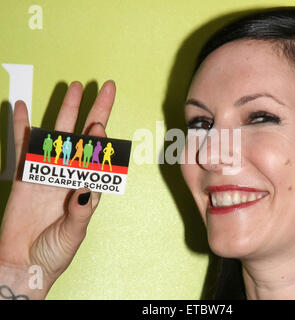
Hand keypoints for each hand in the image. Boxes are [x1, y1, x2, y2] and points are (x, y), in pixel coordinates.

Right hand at [0, 80, 115, 295]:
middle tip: (106, 87)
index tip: (100, 125)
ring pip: (57, 134)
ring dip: (65, 110)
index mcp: (87, 186)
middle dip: (96, 111)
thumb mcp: (74, 232)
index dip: (100, 139)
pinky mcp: (25, 174)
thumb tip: (88, 186)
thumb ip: (81, 208)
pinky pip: (22, 146)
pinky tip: (21, 106)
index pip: (98, 155)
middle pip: (84, 136)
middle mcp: (71, 174)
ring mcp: (48, 171)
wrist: (25, 263)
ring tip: (74, 88)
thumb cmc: (55, 251)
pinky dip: (21, 126)